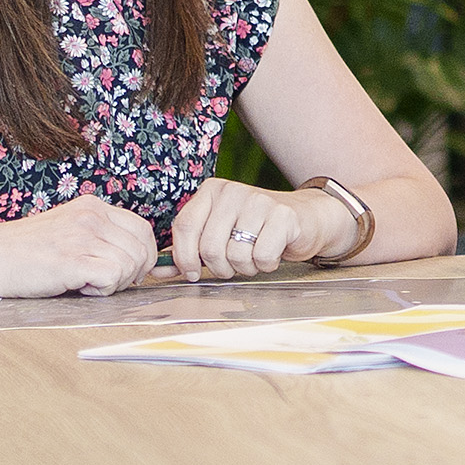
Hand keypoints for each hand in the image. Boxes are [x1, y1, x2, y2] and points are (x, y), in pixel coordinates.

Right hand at [0, 195, 159, 299]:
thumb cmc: (26, 251)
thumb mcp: (69, 231)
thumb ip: (100, 237)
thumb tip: (136, 260)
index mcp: (93, 207)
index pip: (142, 229)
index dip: (141, 255)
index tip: (125, 271)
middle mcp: (92, 217)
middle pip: (142, 249)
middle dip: (132, 273)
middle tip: (104, 282)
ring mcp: (83, 236)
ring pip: (131, 264)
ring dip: (114, 283)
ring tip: (84, 282)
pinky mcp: (74, 260)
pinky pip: (114, 277)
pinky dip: (102, 290)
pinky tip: (79, 287)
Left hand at [169, 177, 330, 281]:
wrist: (307, 219)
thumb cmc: (257, 230)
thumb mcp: (219, 235)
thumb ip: (188, 251)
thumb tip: (157, 272)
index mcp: (212, 191)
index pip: (184, 227)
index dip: (184, 257)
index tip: (193, 273)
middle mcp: (232, 191)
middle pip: (209, 246)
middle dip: (220, 268)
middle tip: (232, 266)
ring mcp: (259, 201)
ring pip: (235, 254)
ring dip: (245, 268)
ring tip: (254, 258)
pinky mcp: (283, 216)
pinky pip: (261, 256)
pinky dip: (266, 264)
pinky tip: (272, 254)